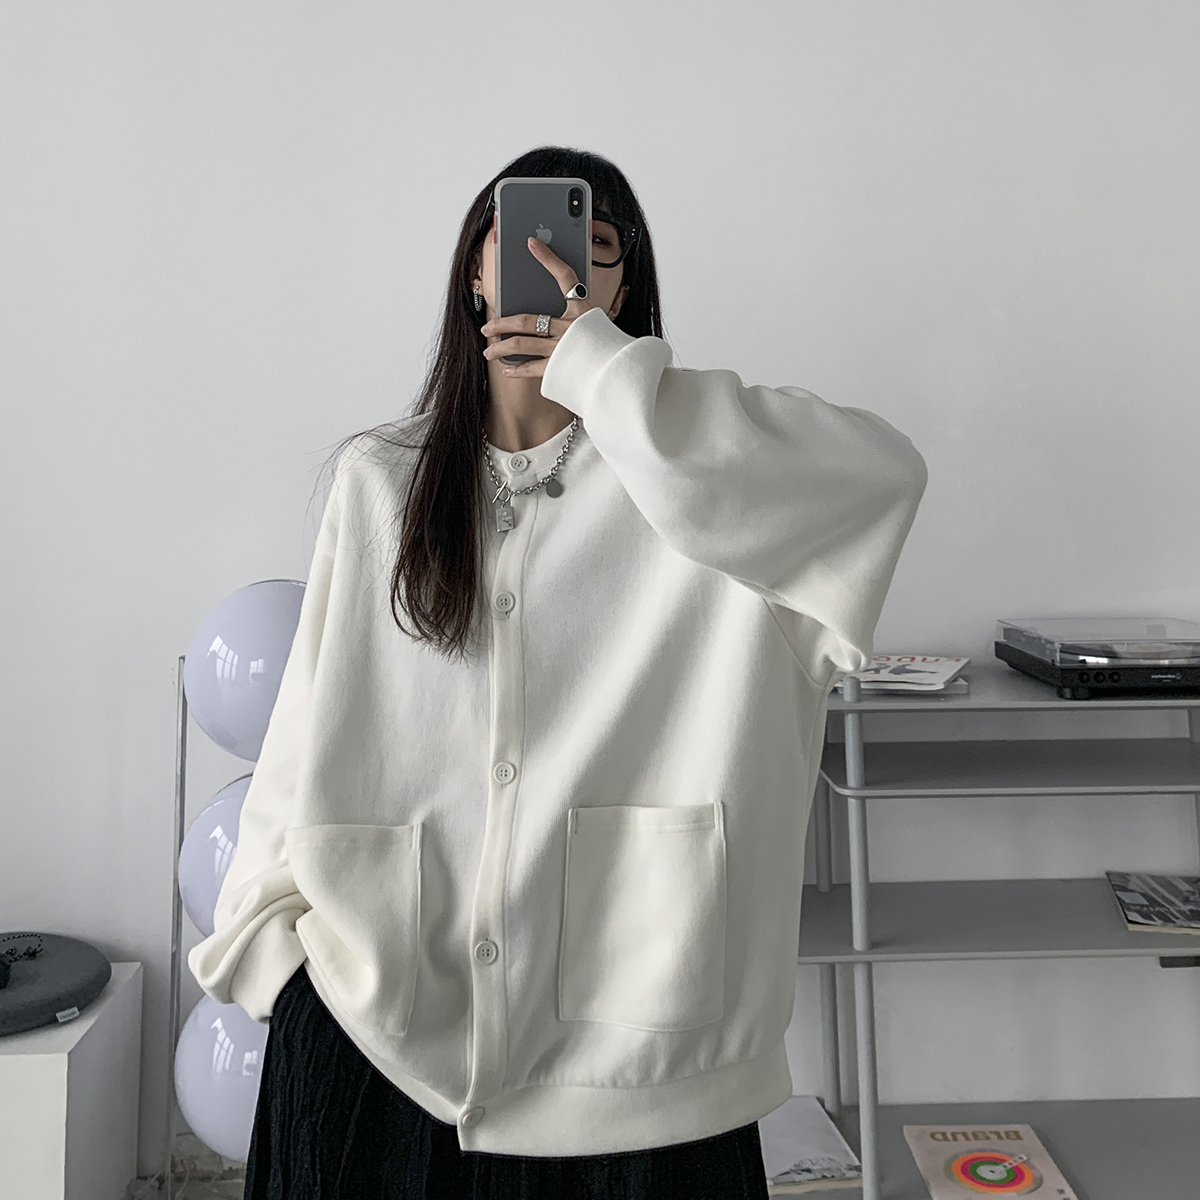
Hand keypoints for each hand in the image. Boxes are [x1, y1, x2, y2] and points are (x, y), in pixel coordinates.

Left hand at [480, 236, 597, 376]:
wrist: (621, 374)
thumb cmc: (608, 348)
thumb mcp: (596, 324)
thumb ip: (576, 314)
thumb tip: (551, 315)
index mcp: (582, 310)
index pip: (565, 277)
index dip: (548, 258)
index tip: (532, 243)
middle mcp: (569, 328)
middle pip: (527, 320)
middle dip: (502, 322)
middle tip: (488, 326)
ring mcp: (562, 349)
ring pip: (522, 344)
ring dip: (501, 347)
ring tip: (489, 349)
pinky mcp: (559, 369)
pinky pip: (531, 368)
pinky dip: (517, 368)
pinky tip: (506, 368)